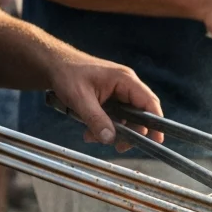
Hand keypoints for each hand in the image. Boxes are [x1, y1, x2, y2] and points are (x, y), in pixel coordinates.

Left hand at [46, 52, 164, 151]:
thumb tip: (110, 139)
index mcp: (125, 80)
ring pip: (127, 117)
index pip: (149, 102)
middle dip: (130, 131)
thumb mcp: (80, 99)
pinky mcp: (111, 98)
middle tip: (119, 146)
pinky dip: (105, 126)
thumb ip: (96, 119)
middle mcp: (127, 85)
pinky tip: (89, 131)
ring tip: (92, 136)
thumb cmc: (67, 75)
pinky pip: (115, 116)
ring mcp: (119, 91)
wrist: (54, 65)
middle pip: (140, 113)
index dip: (155, 122)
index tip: (156, 140)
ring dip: (113, 130)